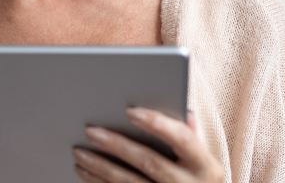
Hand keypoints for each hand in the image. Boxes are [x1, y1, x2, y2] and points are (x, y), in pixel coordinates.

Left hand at [72, 108, 223, 182]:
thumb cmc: (199, 181)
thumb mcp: (205, 162)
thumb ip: (192, 136)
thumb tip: (182, 109)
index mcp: (205, 166)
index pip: (182, 138)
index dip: (157, 124)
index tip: (131, 111)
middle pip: (149, 162)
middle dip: (117, 146)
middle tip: (91, 131)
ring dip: (100, 167)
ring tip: (79, 152)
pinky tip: (85, 172)